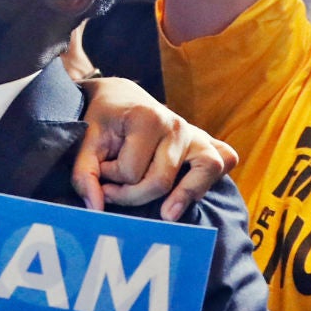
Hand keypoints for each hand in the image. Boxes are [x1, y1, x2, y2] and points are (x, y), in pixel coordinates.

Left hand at [75, 79, 238, 220]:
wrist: (120, 97)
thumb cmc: (103, 120)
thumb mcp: (86, 141)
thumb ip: (85, 174)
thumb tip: (96, 208)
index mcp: (147, 118)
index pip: (131, 172)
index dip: (110, 179)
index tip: (101, 171)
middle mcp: (177, 124)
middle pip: (162, 181)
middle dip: (133, 194)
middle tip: (116, 187)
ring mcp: (194, 132)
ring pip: (206, 170)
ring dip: (184, 194)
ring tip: (165, 213)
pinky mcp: (205, 141)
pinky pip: (226, 158)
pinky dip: (214, 176)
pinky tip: (193, 190)